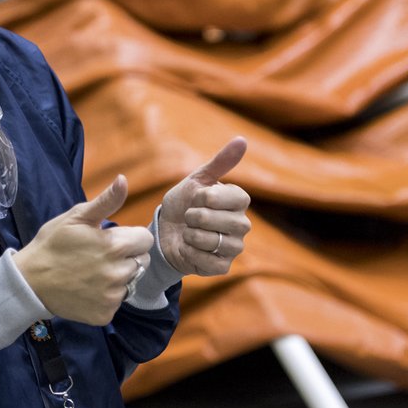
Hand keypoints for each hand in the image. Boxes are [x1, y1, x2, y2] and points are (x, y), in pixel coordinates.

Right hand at [13, 175, 152, 325]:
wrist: (29, 281)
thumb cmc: (52, 244)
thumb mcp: (76, 217)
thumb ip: (105, 201)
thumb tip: (123, 180)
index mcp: (115, 246)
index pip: (145, 240)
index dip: (130, 238)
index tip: (111, 240)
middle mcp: (118, 273)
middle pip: (141, 262)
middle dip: (126, 257)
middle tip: (101, 256)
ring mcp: (112, 297)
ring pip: (130, 283)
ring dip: (118, 278)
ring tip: (93, 273)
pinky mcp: (105, 314)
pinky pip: (116, 302)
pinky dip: (106, 297)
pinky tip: (88, 289)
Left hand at [158, 137, 250, 276]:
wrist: (164, 231)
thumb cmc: (182, 203)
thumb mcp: (197, 180)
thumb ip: (220, 162)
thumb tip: (242, 140)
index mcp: (239, 202)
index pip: (236, 197)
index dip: (209, 197)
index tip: (196, 197)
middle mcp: (242, 225)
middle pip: (222, 220)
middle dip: (195, 217)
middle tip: (188, 217)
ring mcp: (234, 247)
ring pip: (214, 241)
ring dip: (191, 235)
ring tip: (187, 232)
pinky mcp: (222, 267)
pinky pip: (208, 261)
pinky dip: (190, 253)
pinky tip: (186, 248)